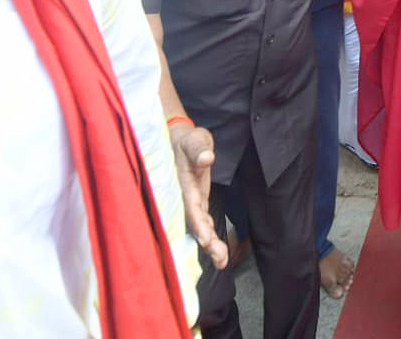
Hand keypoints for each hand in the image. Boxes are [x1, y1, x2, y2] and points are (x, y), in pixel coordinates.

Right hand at [170, 122, 227, 269]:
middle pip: (195, 223)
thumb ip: (199, 149)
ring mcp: (190, 201)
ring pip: (199, 226)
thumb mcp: (194, 139)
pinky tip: (220, 253)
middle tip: (220, 259)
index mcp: (182, 184)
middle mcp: (185, 197)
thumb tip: (207, 158)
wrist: (177, 140)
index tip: (207, 239)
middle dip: (207, 241)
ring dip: (211, 244)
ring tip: (223, 262)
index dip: (198, 223)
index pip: (191, 206)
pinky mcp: (196, 201)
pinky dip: (210, 236)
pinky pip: (202, 221)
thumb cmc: (187, 140)